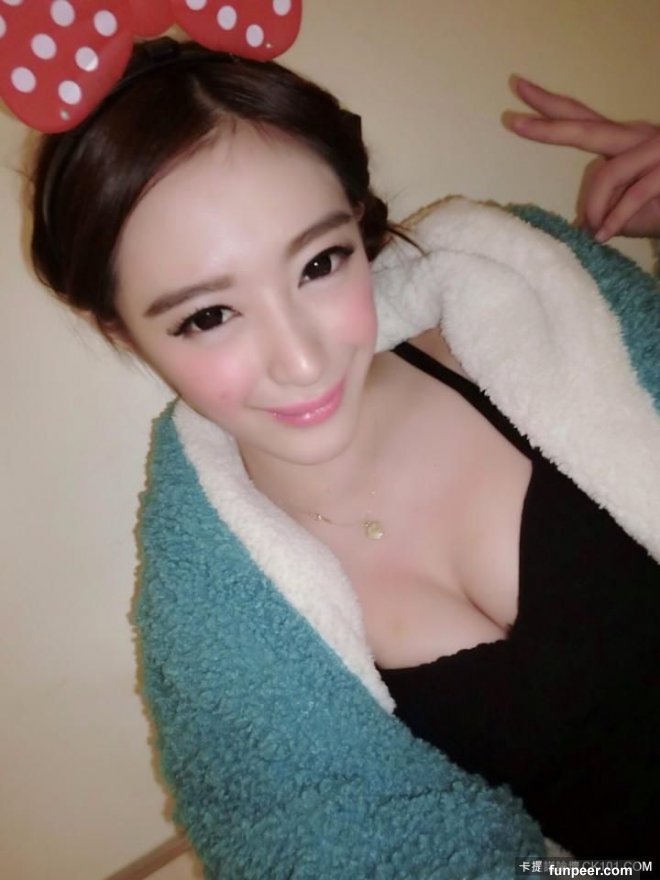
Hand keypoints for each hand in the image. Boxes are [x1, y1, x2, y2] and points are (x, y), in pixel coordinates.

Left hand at [504, 76, 659, 240]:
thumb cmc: (659, 209)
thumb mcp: (621, 210)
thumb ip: (599, 207)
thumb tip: (578, 225)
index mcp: (621, 140)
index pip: (580, 117)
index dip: (549, 104)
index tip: (518, 87)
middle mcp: (635, 137)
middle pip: (584, 129)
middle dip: (547, 127)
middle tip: (511, 121)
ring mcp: (654, 150)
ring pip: (607, 174)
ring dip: (596, 208)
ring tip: (595, 230)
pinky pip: (630, 198)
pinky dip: (614, 221)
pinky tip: (604, 235)